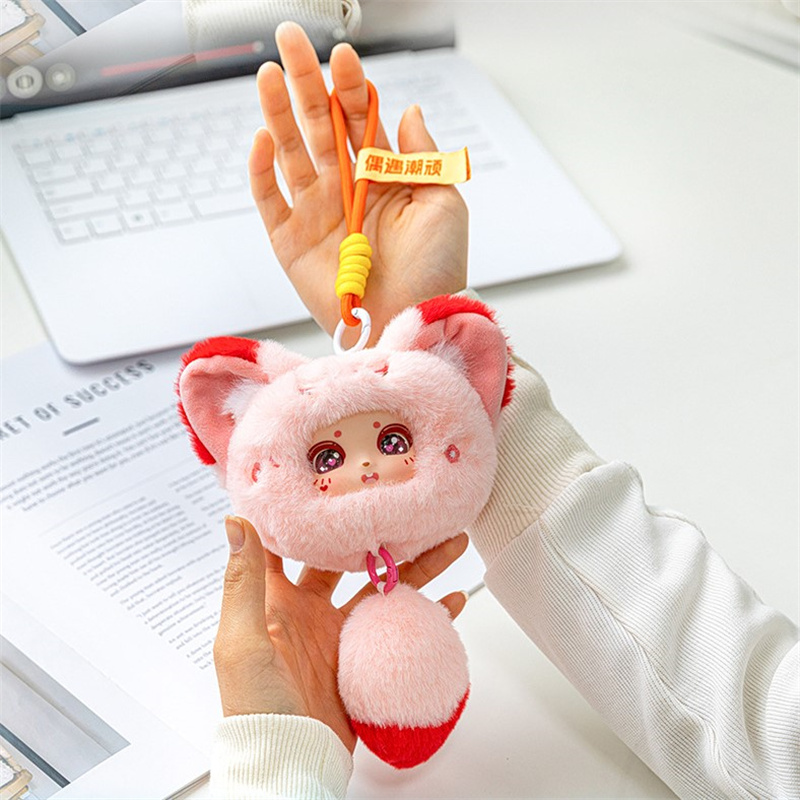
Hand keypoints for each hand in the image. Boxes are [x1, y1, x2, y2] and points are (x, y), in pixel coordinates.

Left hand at [214, 516, 469, 751]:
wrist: (289, 764)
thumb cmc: (254, 708)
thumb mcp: (244, 641)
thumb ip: (245, 581)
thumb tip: (237, 518)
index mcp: (277, 600)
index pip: (293, 544)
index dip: (312, 512)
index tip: (335, 476)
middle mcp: (310, 611)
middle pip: (351, 561)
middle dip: (378, 534)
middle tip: (407, 507)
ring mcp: (341, 635)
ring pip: (385, 589)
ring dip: (418, 567)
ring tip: (449, 542)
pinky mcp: (365, 661)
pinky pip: (403, 631)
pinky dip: (430, 617)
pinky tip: (453, 602)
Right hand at [249, 22, 468, 343]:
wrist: (411, 319)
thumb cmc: (435, 269)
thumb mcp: (444, 204)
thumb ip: (423, 156)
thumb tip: (409, 110)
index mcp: (382, 177)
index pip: (360, 121)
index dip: (351, 87)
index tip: (344, 56)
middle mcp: (346, 189)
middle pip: (319, 126)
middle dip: (305, 82)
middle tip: (290, 41)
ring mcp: (316, 213)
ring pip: (291, 154)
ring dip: (278, 113)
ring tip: (268, 75)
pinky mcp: (291, 242)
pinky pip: (270, 200)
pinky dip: (263, 172)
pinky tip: (264, 139)